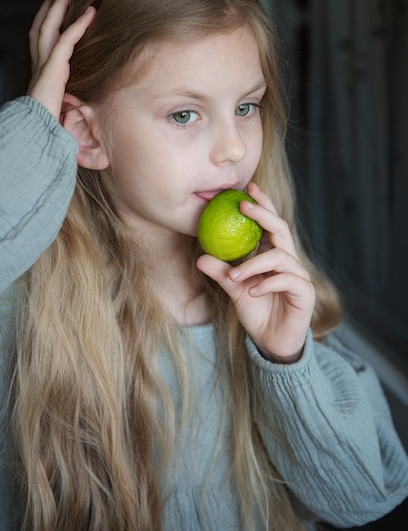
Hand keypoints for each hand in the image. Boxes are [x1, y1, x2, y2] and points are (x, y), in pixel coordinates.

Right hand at [27, 0, 95, 119]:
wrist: (39, 126)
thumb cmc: (49, 119)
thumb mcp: (60, 102)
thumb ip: (67, 95)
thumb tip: (81, 103)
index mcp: (40, 70)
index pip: (41, 38)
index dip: (46, 20)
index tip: (53, 6)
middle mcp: (39, 62)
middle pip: (42, 25)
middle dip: (51, 6)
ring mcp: (44, 62)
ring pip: (50, 24)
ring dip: (61, 5)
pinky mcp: (54, 65)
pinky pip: (68, 38)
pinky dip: (79, 25)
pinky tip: (90, 13)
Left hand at [196, 182, 315, 362]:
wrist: (272, 342)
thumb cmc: (256, 312)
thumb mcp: (235, 291)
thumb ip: (222, 274)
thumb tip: (200, 258)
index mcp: (273, 255)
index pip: (270, 224)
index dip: (262, 204)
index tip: (247, 188)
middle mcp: (288, 260)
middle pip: (280, 228)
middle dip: (262, 214)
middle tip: (243, 206)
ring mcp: (298, 275)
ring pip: (279, 257)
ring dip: (254, 263)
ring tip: (235, 276)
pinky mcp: (305, 292)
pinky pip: (287, 280)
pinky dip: (267, 283)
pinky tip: (252, 291)